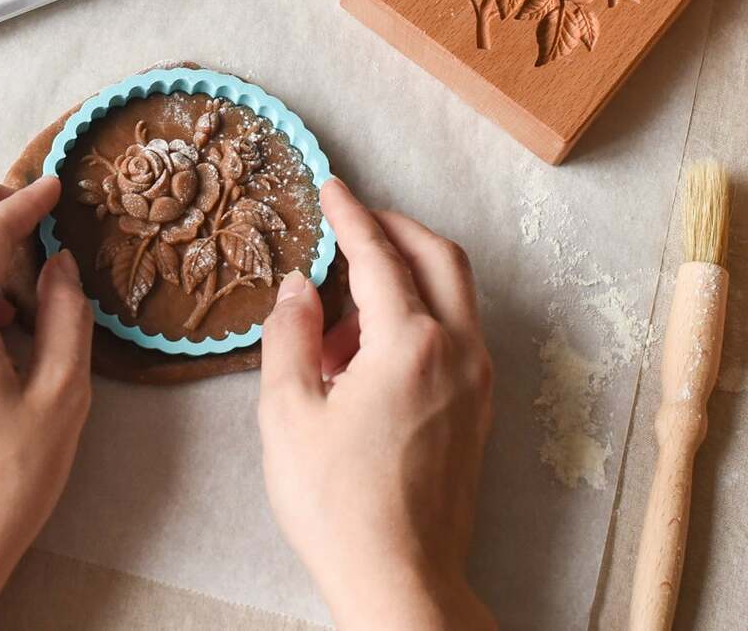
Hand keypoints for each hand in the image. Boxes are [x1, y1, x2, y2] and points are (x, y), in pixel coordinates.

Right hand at [258, 179, 494, 630]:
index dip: (351, 215)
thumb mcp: (288, 412)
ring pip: (454, 292)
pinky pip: (457, 332)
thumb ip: (290, 334)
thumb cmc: (338, 503)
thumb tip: (297, 286)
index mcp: (411, 344)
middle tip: (354, 219)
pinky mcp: (480, 407)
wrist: (402, 581)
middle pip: (439, 256)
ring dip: (406, 276)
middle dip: (396, 227)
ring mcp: (478, 380)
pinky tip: (371, 351)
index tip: (332, 186)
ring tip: (341, 319)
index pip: (379, 255)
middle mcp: (458, 350)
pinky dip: (421, 314)